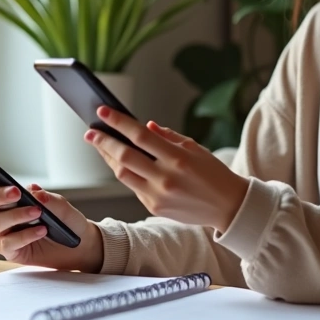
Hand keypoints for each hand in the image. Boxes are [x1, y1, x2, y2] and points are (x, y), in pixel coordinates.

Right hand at [0, 167, 103, 271]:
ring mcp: (2, 234)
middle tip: (16, 192)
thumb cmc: (65, 221)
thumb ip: (46, 197)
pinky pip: (7, 243)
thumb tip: (31, 191)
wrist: (78, 245)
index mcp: (5, 199)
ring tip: (37, 212)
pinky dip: (24, 235)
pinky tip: (40, 230)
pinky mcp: (10, 251)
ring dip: (16, 215)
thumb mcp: (60, 205)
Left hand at [85, 106, 248, 232]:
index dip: (119, 122)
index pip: (140, 136)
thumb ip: (168, 137)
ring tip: (102, 147)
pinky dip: (125, 174)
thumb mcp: (196, 148)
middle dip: (104, 142)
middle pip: (125, 156)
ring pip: (123, 174)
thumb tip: (146, 126)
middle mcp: (166, 178)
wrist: (228, 206)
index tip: (102, 112)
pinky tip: (120, 163)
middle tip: (90, 132)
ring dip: (109, 159)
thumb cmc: (213, 173)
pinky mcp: (155, 208)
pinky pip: (133, 187)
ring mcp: (158, 195)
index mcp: (178, 158)